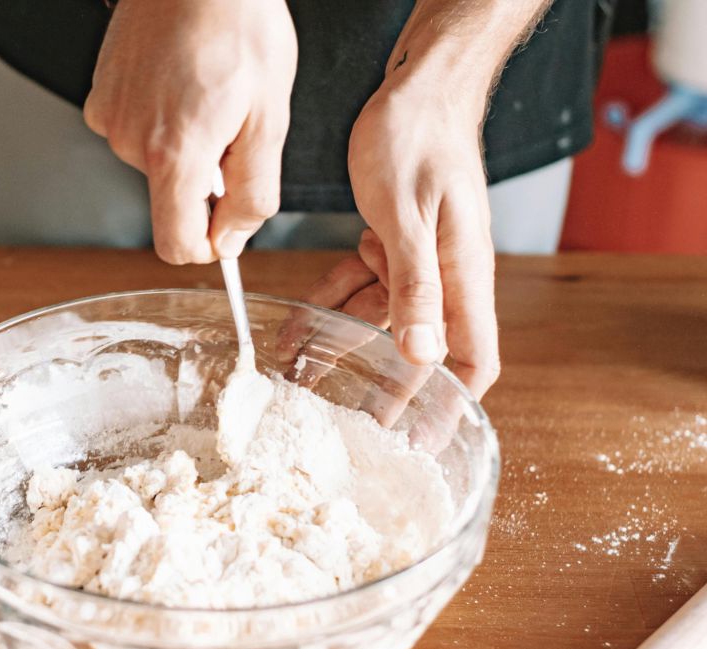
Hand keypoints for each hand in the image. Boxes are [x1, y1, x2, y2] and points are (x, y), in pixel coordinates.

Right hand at [83, 0, 296, 263]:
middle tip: (230, 124)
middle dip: (204, 179)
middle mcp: (130, 142)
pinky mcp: (100, 98)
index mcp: (173, 153)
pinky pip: (136, 133)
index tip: (226, 225)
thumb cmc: (240, 25)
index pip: (176, 244)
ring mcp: (110, 118)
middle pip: (171, 200)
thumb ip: (253, 193)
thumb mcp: (269, 118)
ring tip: (205, 92)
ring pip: (154, 165)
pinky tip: (178, 82)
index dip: (206, 244)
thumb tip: (229, 242)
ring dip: (184, 145)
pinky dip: (160, 121)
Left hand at [307, 78, 498, 398]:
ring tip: (301, 379)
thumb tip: (422, 353)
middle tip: (350, 427)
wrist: (414, 88)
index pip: (473, 357)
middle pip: (416, 348)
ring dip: (338, 346)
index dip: (453, 403)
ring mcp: (414, 260)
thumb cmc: (421, 138)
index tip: (425, 441)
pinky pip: (355, 284)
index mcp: (463, 275)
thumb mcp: (410, 214)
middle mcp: (442, 276)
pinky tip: (295, 327)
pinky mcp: (387, 242)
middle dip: (385, 388)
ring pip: (375, 319)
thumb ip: (415, 284)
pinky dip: (327, 302)